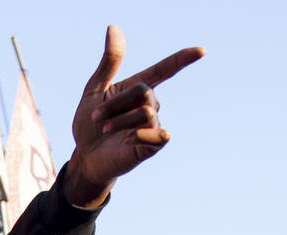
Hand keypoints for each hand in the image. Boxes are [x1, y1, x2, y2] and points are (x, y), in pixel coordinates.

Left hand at [63, 26, 203, 207]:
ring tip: (105, 130)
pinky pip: (156, 134)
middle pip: (143, 92)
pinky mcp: (152, 146)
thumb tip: (114, 27)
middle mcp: (150, 105)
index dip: (182, 59)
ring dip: (119, 121)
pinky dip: (136, 134)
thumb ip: (109, 61)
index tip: (201, 51)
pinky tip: (123, 140)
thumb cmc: (89, 124)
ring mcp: (153, 125)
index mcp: (138, 88)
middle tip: (97, 117)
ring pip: (146, 113)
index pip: (165, 70)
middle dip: (115, 104)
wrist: (86, 156)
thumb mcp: (95, 88)